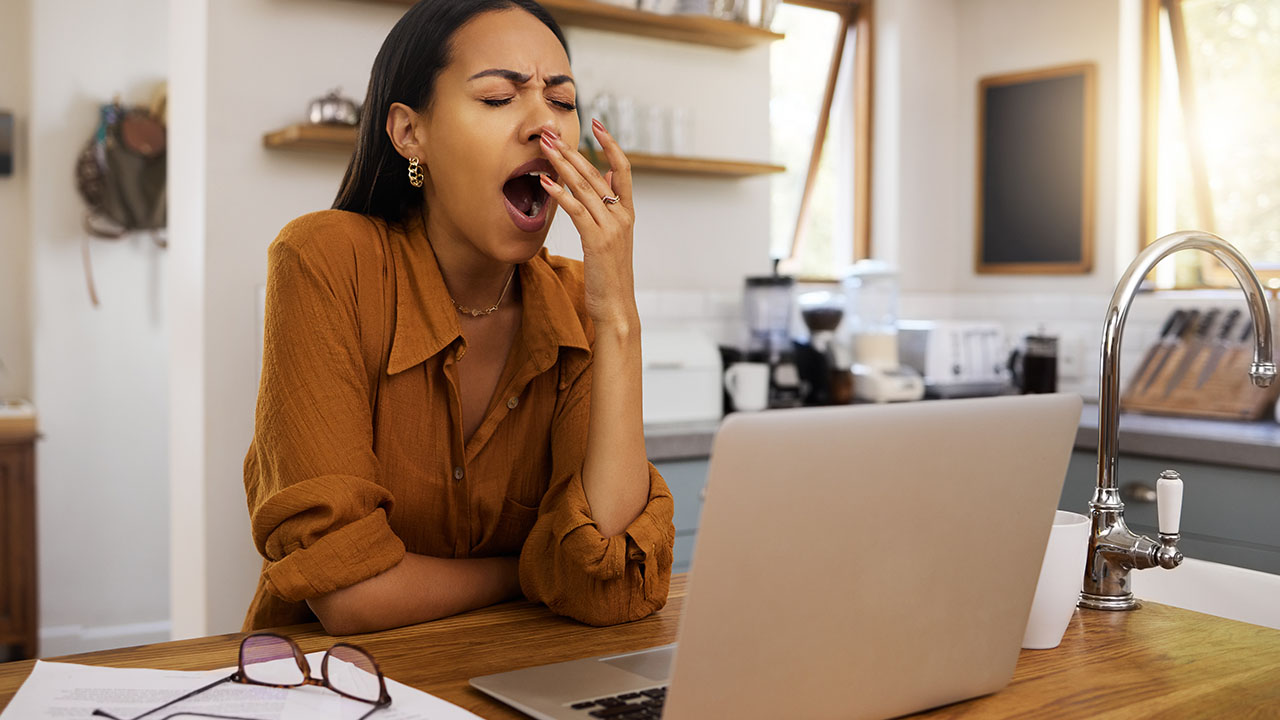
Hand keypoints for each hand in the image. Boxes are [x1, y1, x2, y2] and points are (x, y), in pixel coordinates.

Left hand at [538, 120, 637, 326]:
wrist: (616, 306)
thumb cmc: (610, 275)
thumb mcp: (615, 238)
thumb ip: (612, 207)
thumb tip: (608, 179)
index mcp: (627, 213)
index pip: (623, 169)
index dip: (611, 144)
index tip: (597, 124)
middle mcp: (621, 216)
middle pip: (596, 173)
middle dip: (572, 150)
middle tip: (551, 133)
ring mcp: (610, 227)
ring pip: (585, 187)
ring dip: (562, 165)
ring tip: (545, 148)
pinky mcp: (596, 240)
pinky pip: (576, 210)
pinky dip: (560, 193)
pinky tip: (545, 181)